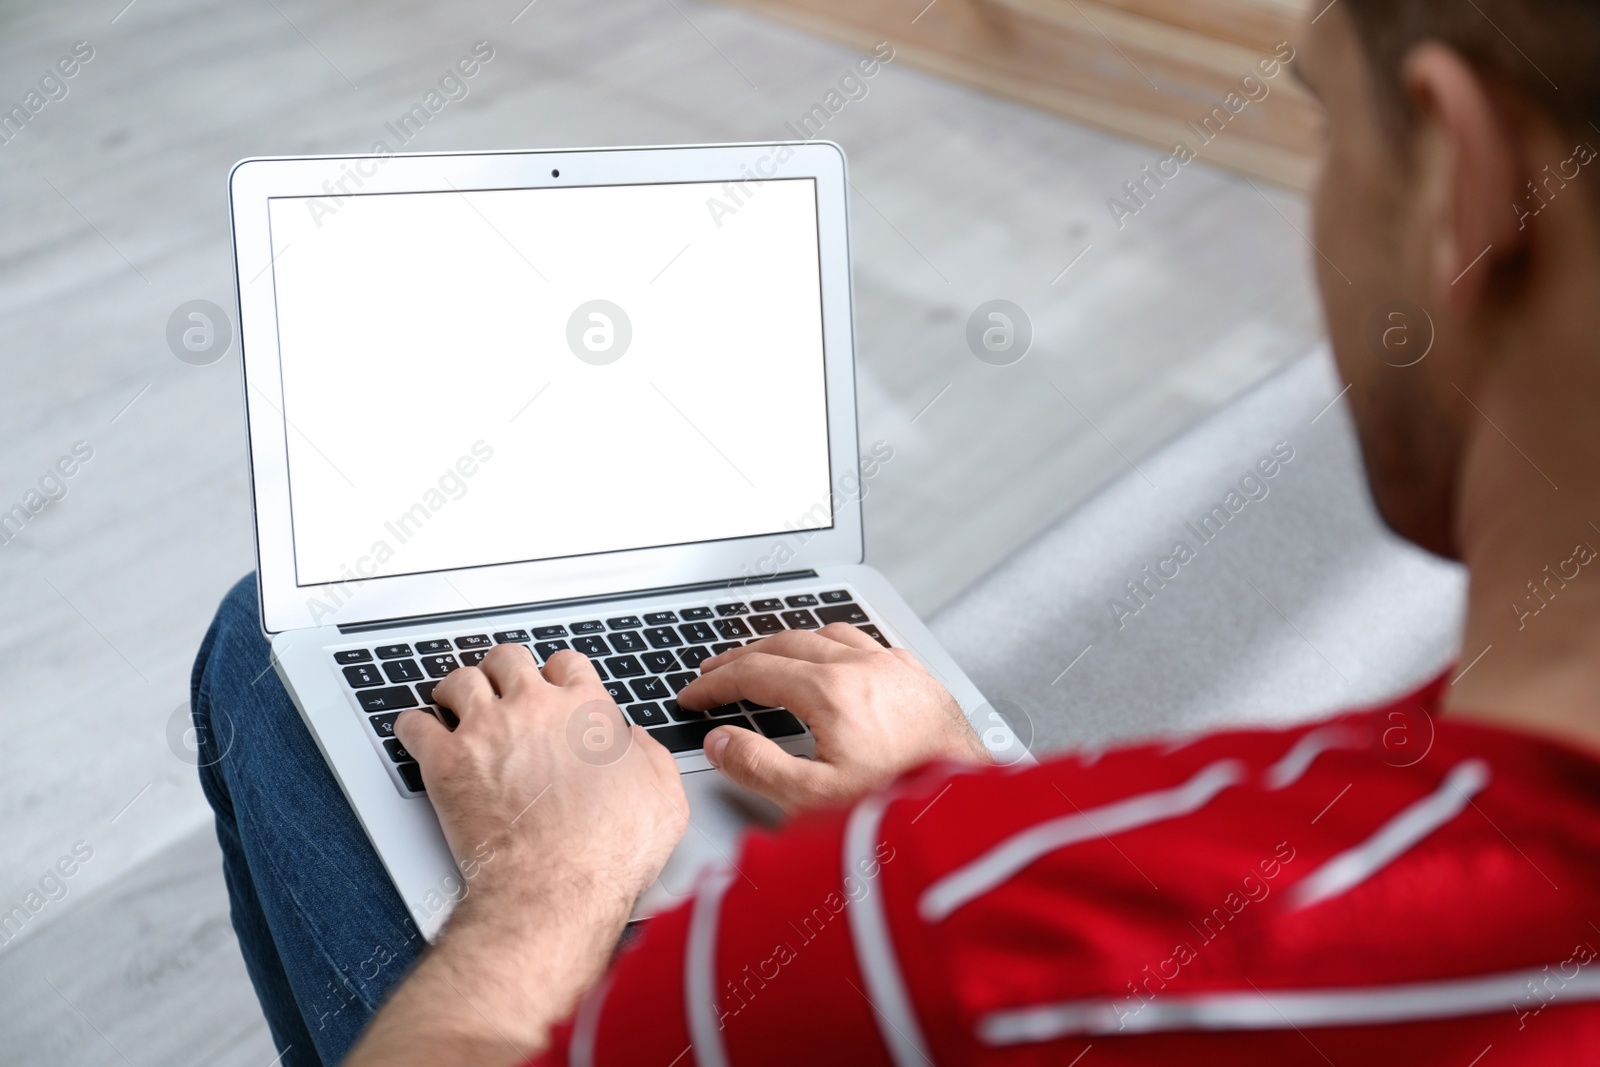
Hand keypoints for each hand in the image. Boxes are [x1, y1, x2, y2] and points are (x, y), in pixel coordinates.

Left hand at [348, 649, 687, 1066]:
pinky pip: (415, 725)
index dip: (557, 675)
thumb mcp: (663, 799)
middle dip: (503, 672)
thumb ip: (651, 759)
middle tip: (499, 689)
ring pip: (459, 681)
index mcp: (586, 709)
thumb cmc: (608, 853)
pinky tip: (419, 735)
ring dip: (457, 691)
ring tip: (455, 705)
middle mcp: (535, 707)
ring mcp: (487, 730)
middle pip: (508, 660)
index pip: (566, 663)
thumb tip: (637, 745)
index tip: (551, 688)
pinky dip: (414, 727)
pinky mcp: (446, 762)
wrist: (557, 889)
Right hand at [677, 623, 991, 811]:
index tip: (693, 696)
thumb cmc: (900, 808)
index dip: (715, 683)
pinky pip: (866, 642)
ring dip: (787, 643)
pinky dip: (833, 645)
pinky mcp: (918, 676)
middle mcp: (864, 667)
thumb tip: (723, 741)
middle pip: (785, 643)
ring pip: (826, 634)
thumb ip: (757, 767)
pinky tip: (833, 659)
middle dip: (742, 657)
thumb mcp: (813, 800)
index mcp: (831, 692)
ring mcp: (894, 667)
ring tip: (766, 656)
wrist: (969, 812)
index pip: (754, 672)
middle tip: (714, 672)